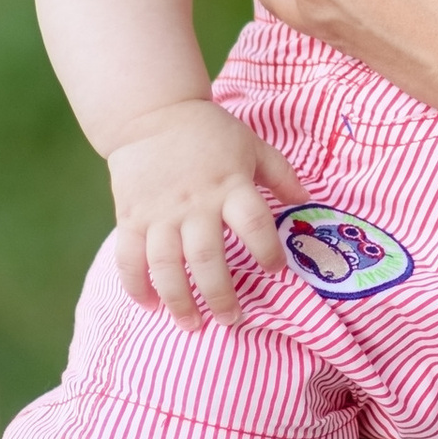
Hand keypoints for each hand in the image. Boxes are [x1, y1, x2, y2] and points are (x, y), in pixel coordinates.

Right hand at [106, 98, 305, 324]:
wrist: (152, 113)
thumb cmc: (210, 132)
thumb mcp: (252, 145)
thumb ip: (280, 174)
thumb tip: (308, 201)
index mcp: (230, 185)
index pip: (254, 224)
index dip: (267, 251)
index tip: (276, 272)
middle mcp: (195, 204)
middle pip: (208, 257)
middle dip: (220, 295)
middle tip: (231, 320)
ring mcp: (159, 213)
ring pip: (166, 265)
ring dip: (179, 300)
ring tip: (191, 324)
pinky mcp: (131, 216)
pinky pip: (130, 256)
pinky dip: (136, 284)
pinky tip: (148, 305)